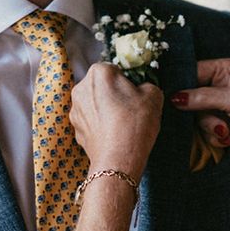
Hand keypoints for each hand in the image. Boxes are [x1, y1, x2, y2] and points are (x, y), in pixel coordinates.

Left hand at [70, 63, 163, 180]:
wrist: (117, 161)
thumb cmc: (135, 124)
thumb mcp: (154, 96)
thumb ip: (148, 85)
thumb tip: (142, 90)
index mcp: (99, 73)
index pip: (115, 69)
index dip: (128, 82)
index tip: (137, 96)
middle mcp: (81, 88)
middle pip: (102, 86)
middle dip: (115, 95)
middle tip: (131, 110)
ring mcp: (75, 110)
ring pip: (95, 105)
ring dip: (107, 111)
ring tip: (123, 126)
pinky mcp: (75, 130)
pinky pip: (91, 122)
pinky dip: (101, 127)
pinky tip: (114, 136)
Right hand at [171, 58, 229, 165]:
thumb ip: (204, 97)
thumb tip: (176, 98)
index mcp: (224, 69)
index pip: (193, 71)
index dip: (182, 83)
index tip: (173, 97)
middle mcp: (217, 85)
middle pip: (188, 95)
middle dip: (197, 110)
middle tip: (210, 117)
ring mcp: (215, 106)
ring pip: (193, 116)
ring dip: (209, 126)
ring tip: (225, 129)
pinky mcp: (215, 125)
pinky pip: (200, 131)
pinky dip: (213, 135)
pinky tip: (227, 136)